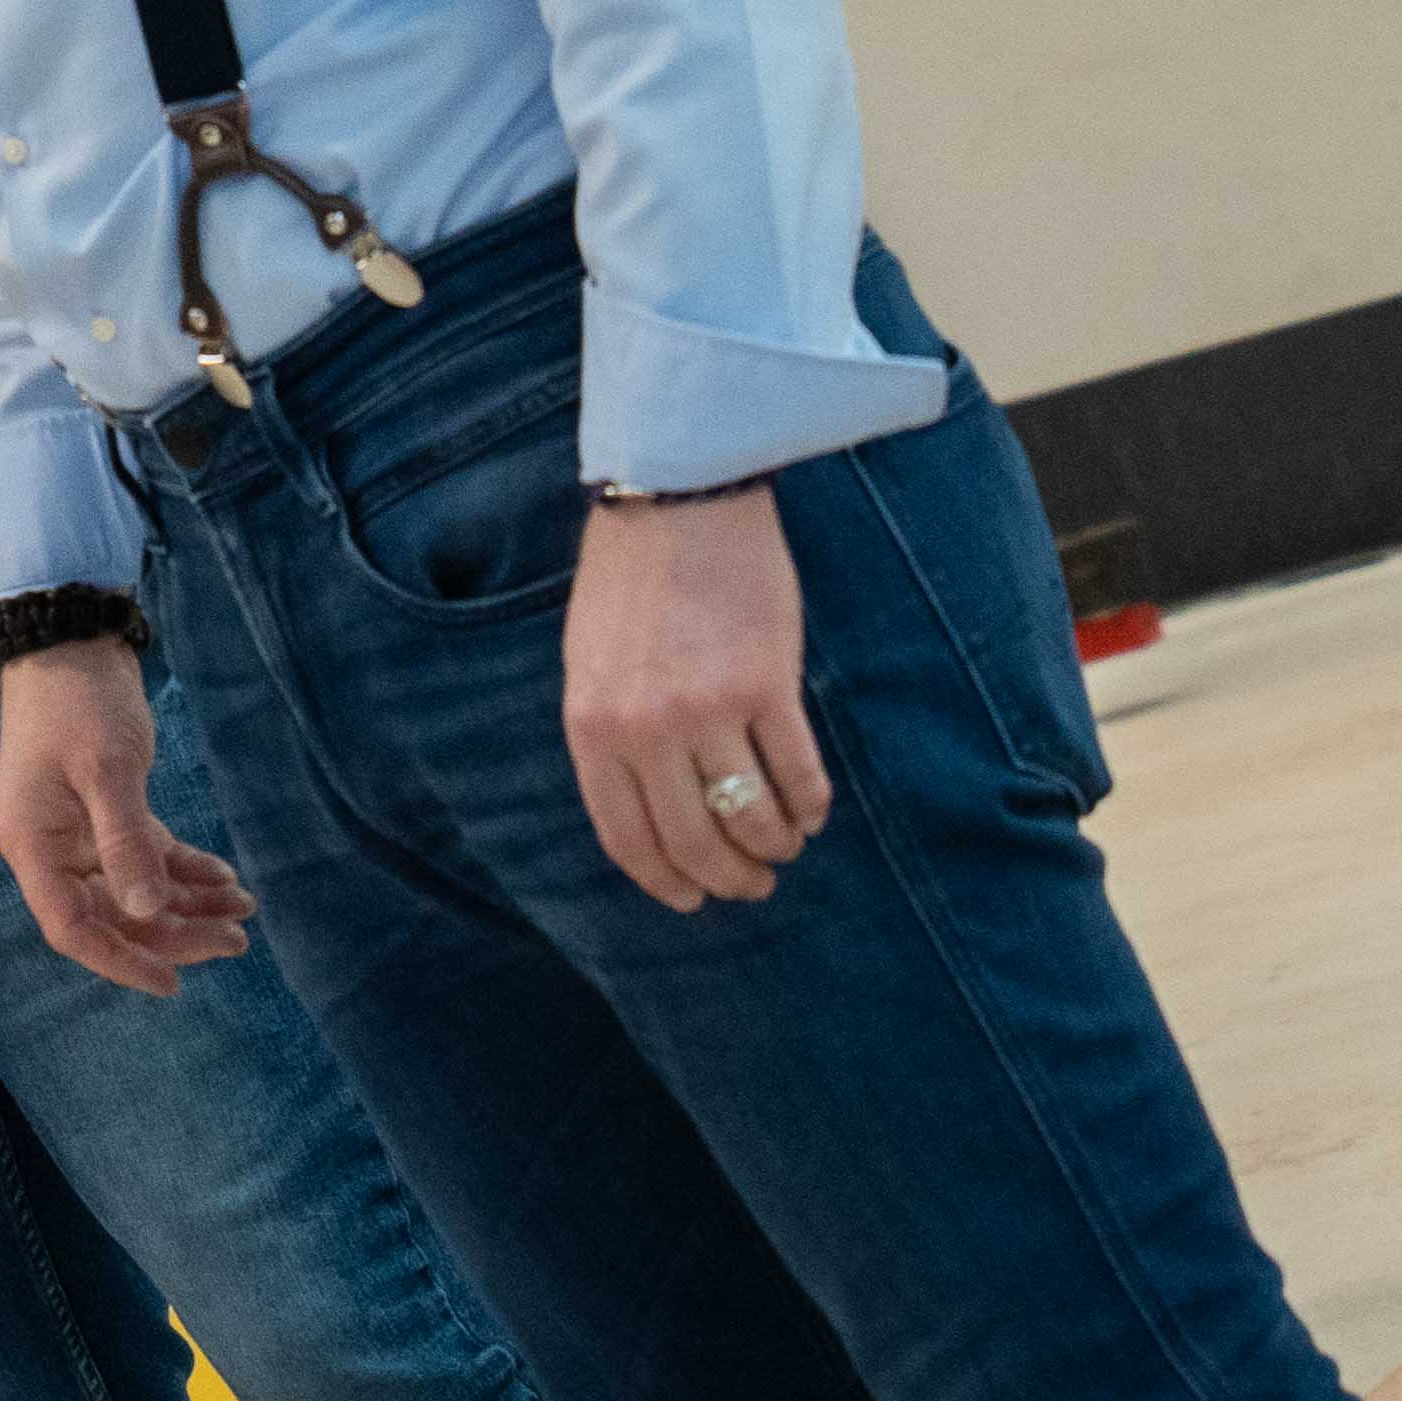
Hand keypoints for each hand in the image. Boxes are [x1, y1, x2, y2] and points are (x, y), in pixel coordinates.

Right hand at [0, 634, 258, 998]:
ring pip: (133, 890)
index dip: (122, 961)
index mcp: (34, 845)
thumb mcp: (108, 769)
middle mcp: (50, 848)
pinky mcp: (103, 810)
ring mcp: (76, 831)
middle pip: (111, 914)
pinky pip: (145, 857)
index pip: (73, 928)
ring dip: (187, 903)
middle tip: (238, 939)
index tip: (175, 982)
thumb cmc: (80, 700)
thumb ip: (127, 842)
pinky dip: (182, 869)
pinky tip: (224, 875)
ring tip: (244, 909)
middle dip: (175, 931)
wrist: (71, 638)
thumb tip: (148, 910)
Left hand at [565, 488, 829, 910]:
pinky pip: (797, 775)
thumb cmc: (630, 582)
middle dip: (727, 879)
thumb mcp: (590, 664)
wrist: (677, 500)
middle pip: (693, 842)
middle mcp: (644, 729)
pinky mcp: (767, 685)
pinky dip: (809, 806)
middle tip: (752, 886)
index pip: (627, 838)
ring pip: (750, 819)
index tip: (692, 900)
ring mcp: (707, 709)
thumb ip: (610, 736)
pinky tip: (811, 812)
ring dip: (773, 848)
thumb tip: (646, 814)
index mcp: (592, 727)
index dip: (665, 882)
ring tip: (784, 848)